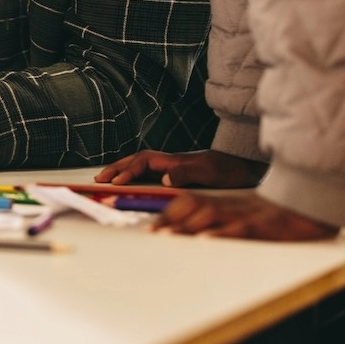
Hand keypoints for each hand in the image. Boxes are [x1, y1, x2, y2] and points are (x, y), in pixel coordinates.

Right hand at [95, 149, 265, 187]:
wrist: (246, 165)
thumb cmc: (229, 170)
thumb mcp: (210, 172)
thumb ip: (186, 173)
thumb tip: (164, 178)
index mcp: (173, 160)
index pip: (143, 163)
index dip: (128, 172)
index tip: (115, 183)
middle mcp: (169, 161)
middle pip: (135, 160)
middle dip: (116, 168)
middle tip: (98, 178)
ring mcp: (172, 165)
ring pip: (140, 164)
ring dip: (121, 169)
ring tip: (106, 177)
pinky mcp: (177, 172)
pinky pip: (147, 170)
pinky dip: (133, 173)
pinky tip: (130, 179)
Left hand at [156, 192, 337, 239]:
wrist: (308, 202)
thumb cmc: (272, 212)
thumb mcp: (242, 211)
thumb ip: (219, 218)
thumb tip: (195, 235)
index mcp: (222, 202)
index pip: (188, 202)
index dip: (167, 213)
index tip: (150, 227)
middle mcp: (228, 205)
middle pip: (192, 208)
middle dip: (169, 220)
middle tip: (150, 234)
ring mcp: (244, 214)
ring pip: (210, 216)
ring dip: (186, 226)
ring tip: (166, 236)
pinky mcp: (261, 225)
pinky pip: (238, 228)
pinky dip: (221, 234)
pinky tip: (205, 241)